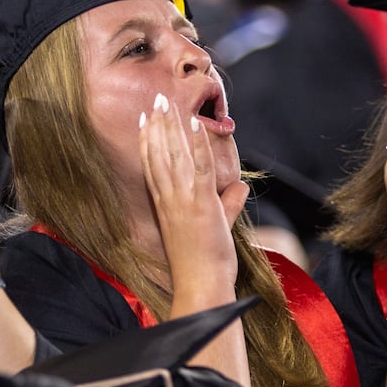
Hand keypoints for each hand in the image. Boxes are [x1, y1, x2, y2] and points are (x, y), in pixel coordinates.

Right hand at [140, 92, 239, 293]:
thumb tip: (240, 187)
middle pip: (158, 155)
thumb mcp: (216, 227)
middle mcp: (169, 199)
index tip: (145, 120)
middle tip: (155, 101)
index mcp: (165, 206)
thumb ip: (227, 205)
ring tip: (166, 103)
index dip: (148, 141)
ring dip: (170, 127)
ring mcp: (183, 200)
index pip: (152, 166)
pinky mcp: (201, 203)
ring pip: (173, 156)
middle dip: (156, 126)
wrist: (200, 284)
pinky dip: (197, 145)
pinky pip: (198, 167)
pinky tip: (195, 125)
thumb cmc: (203, 264)